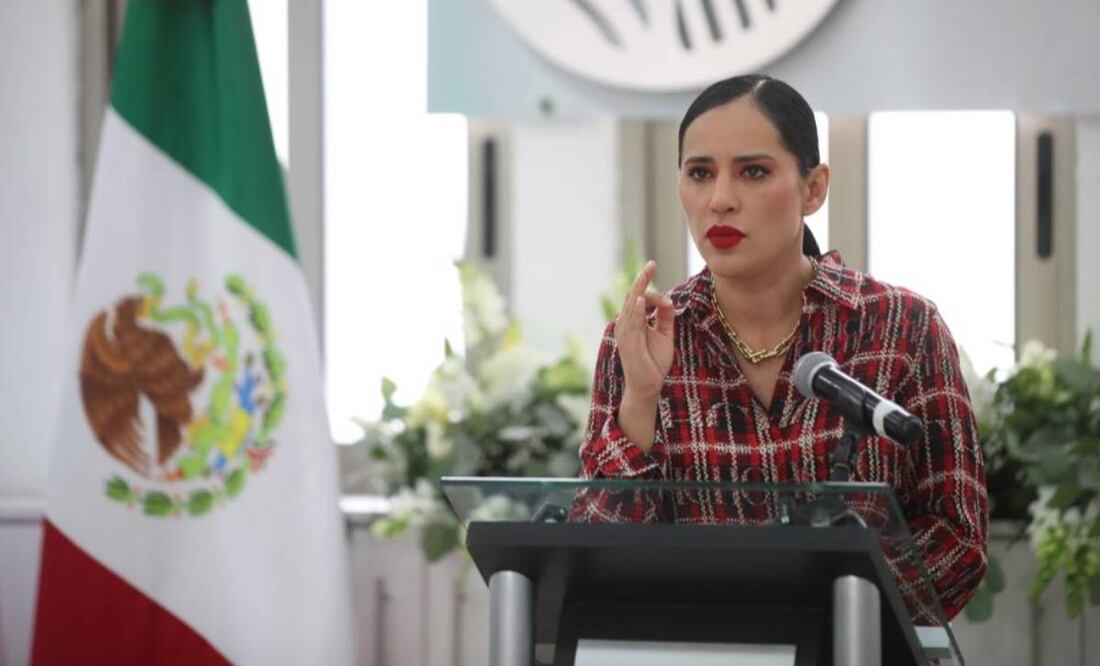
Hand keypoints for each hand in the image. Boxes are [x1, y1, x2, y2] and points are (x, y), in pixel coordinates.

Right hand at [614, 260, 675, 401]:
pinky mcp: (629, 345)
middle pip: (633, 297)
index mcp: (633, 322)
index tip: (662, 279)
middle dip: (642, 280)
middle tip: (651, 264)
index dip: (651, 287)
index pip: (639, 298)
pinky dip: (637, 311)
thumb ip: (665, 317)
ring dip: (639, 290)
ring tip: (645, 275)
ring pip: (631, 307)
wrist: (649, 387)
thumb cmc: (655, 362)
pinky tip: (642, 299)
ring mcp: (625, 334)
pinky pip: (632, 324)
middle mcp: (626, 325)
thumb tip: (668, 299)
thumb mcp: (665, 334)